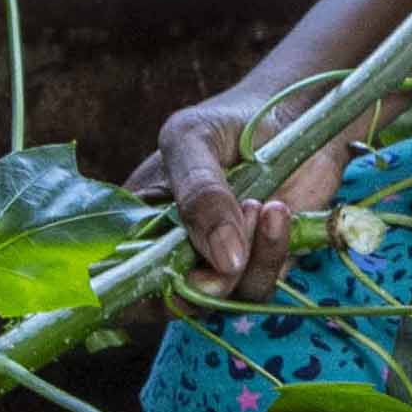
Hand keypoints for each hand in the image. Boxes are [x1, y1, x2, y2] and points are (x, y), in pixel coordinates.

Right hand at [147, 94, 344, 301]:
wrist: (292, 112)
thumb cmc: (227, 120)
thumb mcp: (194, 139)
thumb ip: (199, 194)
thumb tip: (223, 259)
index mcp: (136, 221)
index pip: (119, 274)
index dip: (135, 287)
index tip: (173, 270)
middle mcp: (171, 251)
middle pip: (172, 298)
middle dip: (204, 278)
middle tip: (233, 236)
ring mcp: (215, 263)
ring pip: (221, 300)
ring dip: (246, 261)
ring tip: (260, 204)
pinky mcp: (258, 266)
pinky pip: (259, 286)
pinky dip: (271, 254)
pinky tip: (278, 212)